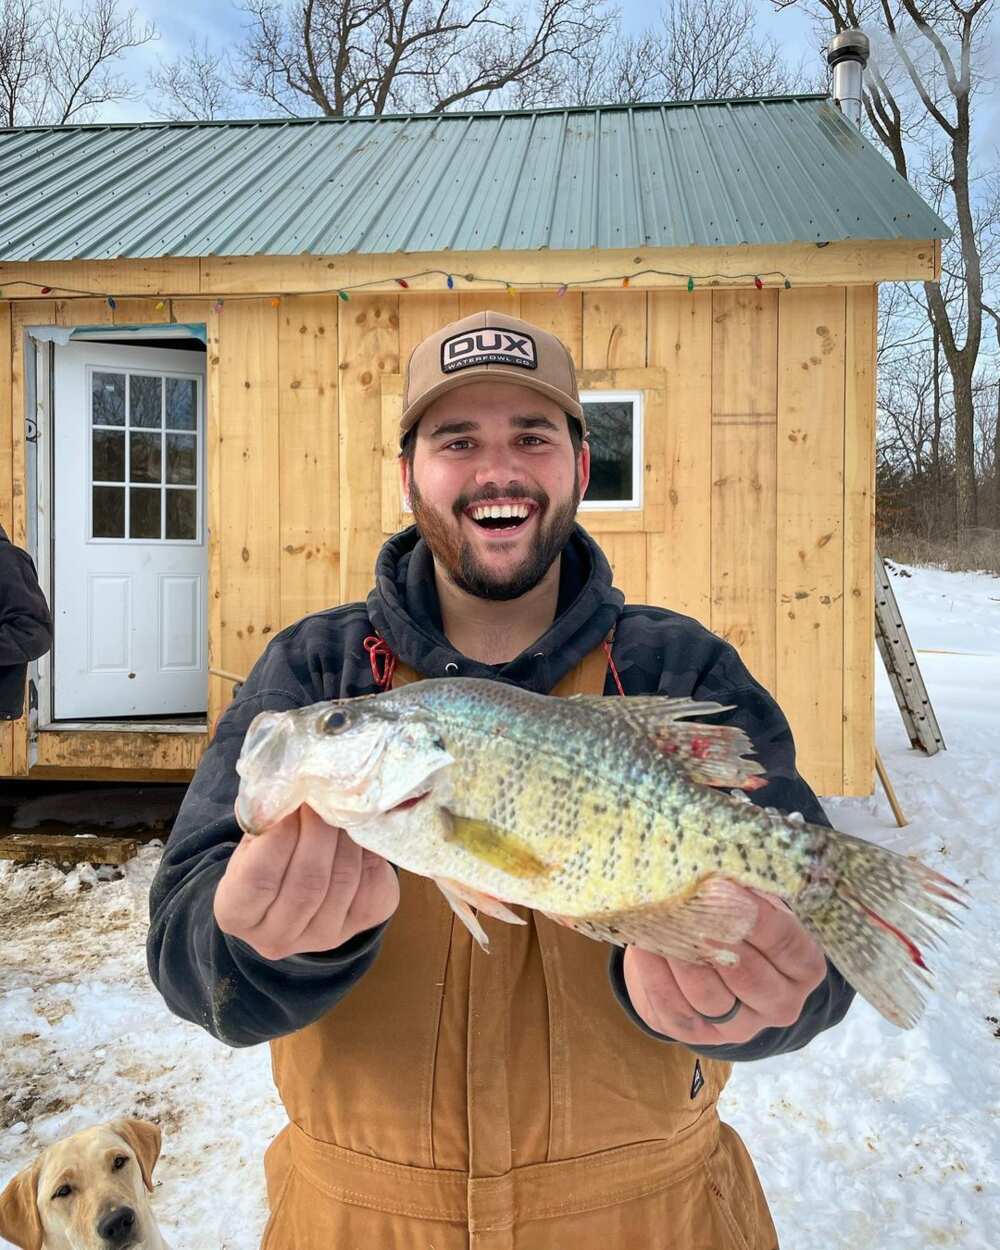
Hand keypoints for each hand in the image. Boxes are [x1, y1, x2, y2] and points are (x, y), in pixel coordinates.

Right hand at [214, 803, 399, 960]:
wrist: (295, 887)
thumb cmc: (268, 854)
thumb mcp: (253, 840)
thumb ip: (267, 822)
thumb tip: (292, 788)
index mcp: (235, 914)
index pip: (258, 879)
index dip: (279, 837)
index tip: (294, 801)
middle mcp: (276, 937)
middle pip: (307, 885)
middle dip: (320, 832)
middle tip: (325, 797)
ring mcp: (321, 937)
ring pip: (343, 883)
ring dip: (348, 838)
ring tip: (344, 808)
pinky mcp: (360, 925)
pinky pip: (373, 887)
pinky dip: (370, 853)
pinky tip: (360, 832)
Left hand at [622, 887, 826, 1045]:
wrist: (708, 961)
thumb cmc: (738, 920)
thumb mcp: (756, 902)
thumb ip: (746, 890)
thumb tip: (718, 872)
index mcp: (803, 967)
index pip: (784, 942)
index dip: (753, 915)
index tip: (721, 888)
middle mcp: (780, 1004)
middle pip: (746, 974)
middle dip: (712, 936)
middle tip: (685, 905)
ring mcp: (740, 1027)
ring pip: (707, 995)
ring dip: (678, 956)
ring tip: (657, 922)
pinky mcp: (699, 1036)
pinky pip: (674, 1008)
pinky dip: (654, 975)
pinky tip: (642, 944)